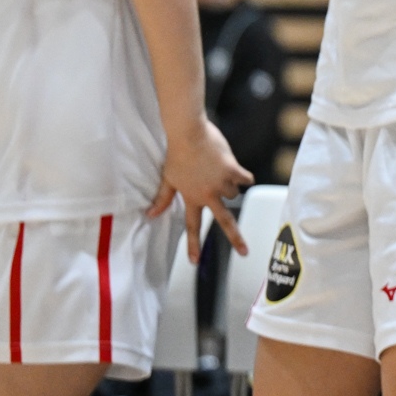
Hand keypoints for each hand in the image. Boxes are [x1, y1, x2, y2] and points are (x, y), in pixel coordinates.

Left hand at [150, 117, 251, 262]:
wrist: (188, 133)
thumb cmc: (175, 155)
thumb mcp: (168, 178)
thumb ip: (163, 198)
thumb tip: (150, 214)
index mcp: (192, 197)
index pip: (193, 226)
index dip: (193, 244)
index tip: (195, 261)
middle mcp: (208, 194)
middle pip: (225, 221)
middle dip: (236, 238)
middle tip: (244, 252)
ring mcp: (222, 182)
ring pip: (233, 193)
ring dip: (229, 187)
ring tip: (217, 173)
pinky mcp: (232, 168)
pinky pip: (245, 178)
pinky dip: (244, 177)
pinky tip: (242, 175)